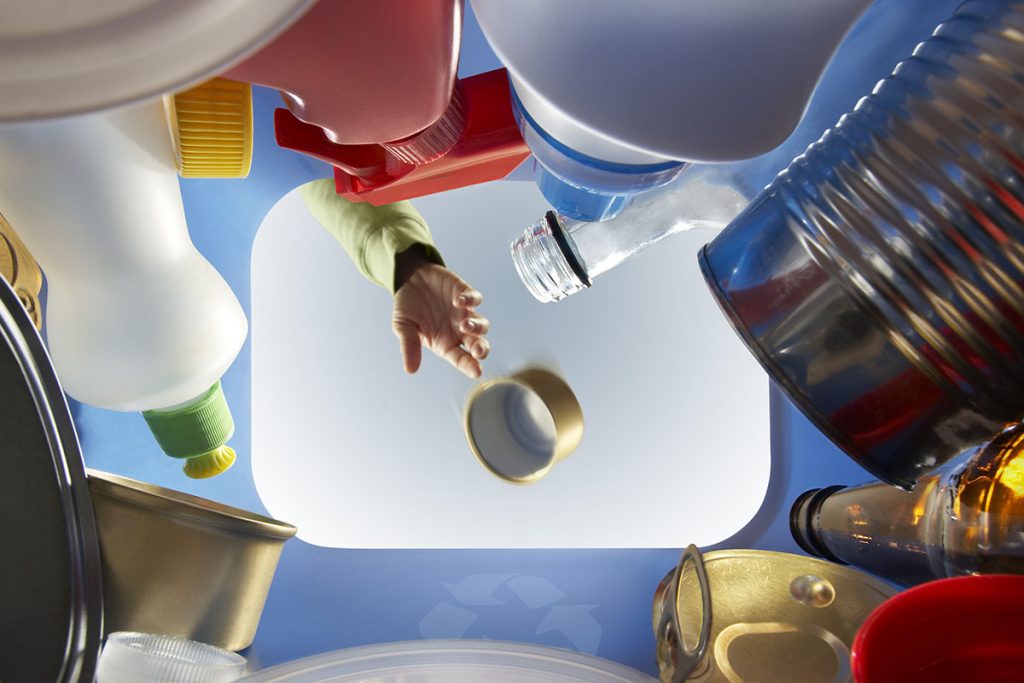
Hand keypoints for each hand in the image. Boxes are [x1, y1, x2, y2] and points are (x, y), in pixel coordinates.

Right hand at [392, 261, 490, 377]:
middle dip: (481, 349)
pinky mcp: (465, 293)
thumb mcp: (403, 327)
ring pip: (482, 324)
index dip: (470, 366)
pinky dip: (470, 300)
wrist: (409, 279)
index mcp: (445, 343)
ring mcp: (464, 312)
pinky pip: (475, 299)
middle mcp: (458, 330)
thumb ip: (409, 346)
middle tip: (478, 351)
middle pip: (477, 344)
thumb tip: (410, 370)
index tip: (477, 372)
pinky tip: (458, 301)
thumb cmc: (407, 307)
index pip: (461, 359)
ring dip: (476, 326)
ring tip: (464, 325)